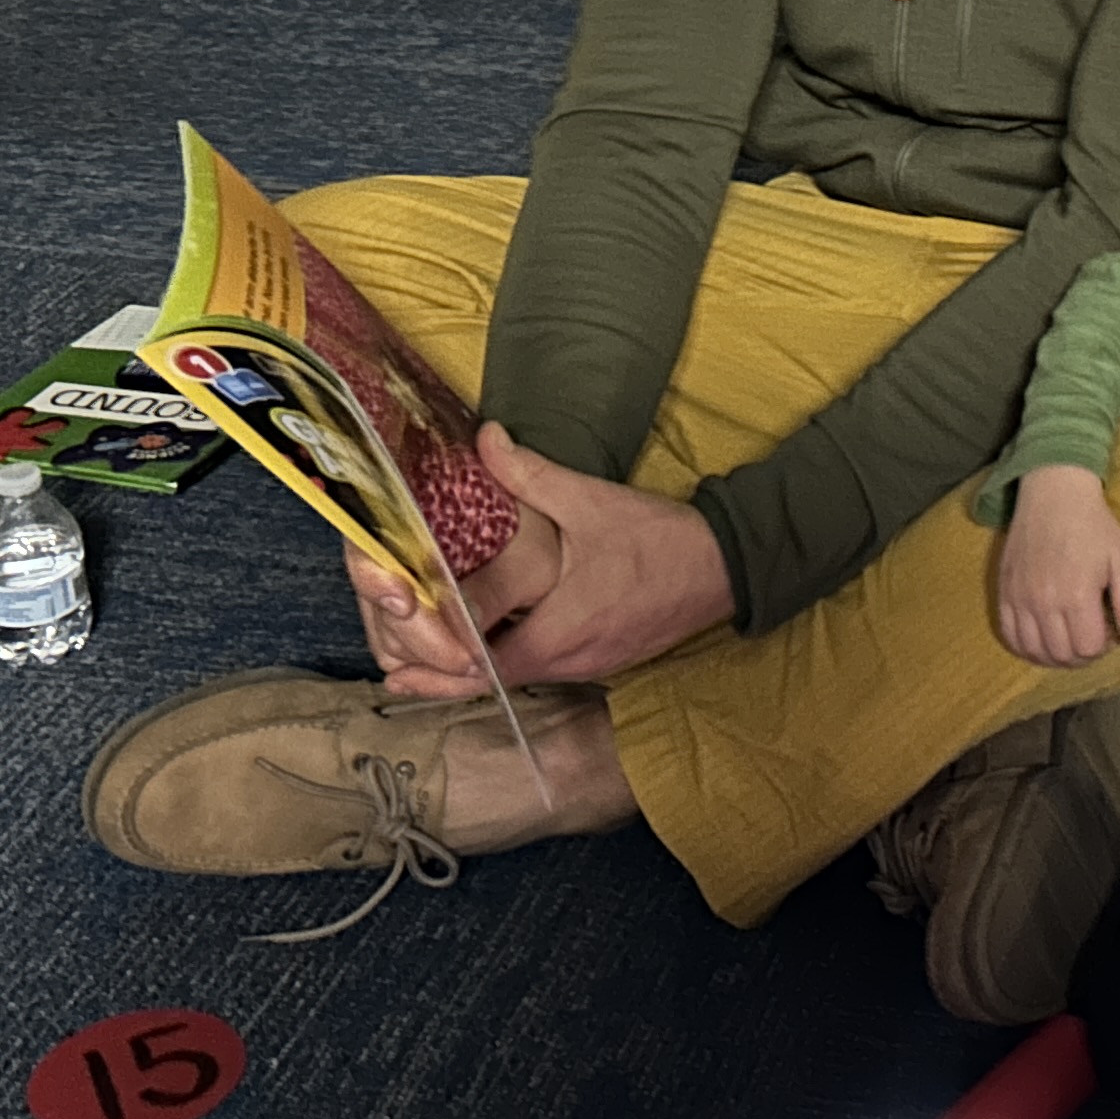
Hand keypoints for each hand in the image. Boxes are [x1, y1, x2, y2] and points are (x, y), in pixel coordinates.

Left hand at [359, 424, 733, 694]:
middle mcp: (568, 660)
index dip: (436, 659)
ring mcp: (586, 665)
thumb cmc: (658, 540)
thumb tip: (483, 437)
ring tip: (424, 652)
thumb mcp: (591, 502)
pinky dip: (505, 659)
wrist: (725, 567)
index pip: (481, 665)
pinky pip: (540, 667)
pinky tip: (485, 639)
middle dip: (441, 673)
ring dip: (471, 667)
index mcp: (559, 631)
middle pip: (489, 681)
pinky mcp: (600, 659)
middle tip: (394, 662)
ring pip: (513, 678)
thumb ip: (531, 475)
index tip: (397, 647)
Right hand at [994, 465, 1119, 669]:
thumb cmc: (1094, 525)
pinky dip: (1025, 648)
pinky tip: (1040, 642)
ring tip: (1067, 644)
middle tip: (1090, 640)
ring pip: (1033, 651)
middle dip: (1081, 657)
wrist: (1053, 492)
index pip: (1088, 648)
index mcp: (1078, 596)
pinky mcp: (1004, 591)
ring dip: (1053, 657)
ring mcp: (1020, 598)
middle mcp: (1045, 602)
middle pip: (1061, 655)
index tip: (1108, 633)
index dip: (1103, 648)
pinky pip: (1009, 635)